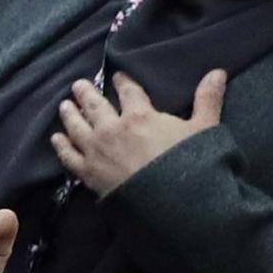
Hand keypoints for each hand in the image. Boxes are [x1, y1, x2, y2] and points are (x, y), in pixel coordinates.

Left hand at [53, 67, 226, 199]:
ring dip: (69, 115)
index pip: (128, 92)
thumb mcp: (204, 127)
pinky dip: (61, 146)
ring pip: (77, 128)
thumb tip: (217, 72)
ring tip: (63, 105)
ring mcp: (97, 152)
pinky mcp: (88, 174)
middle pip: (95, 106)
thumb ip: (207, 99)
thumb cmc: (189, 162)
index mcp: (139, 116)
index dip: (122, 82)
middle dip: (87, 94)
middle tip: (77, 85)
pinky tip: (55, 138)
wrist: (169, 201)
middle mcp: (112, 130)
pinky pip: (69, 156)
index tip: (116, 77)